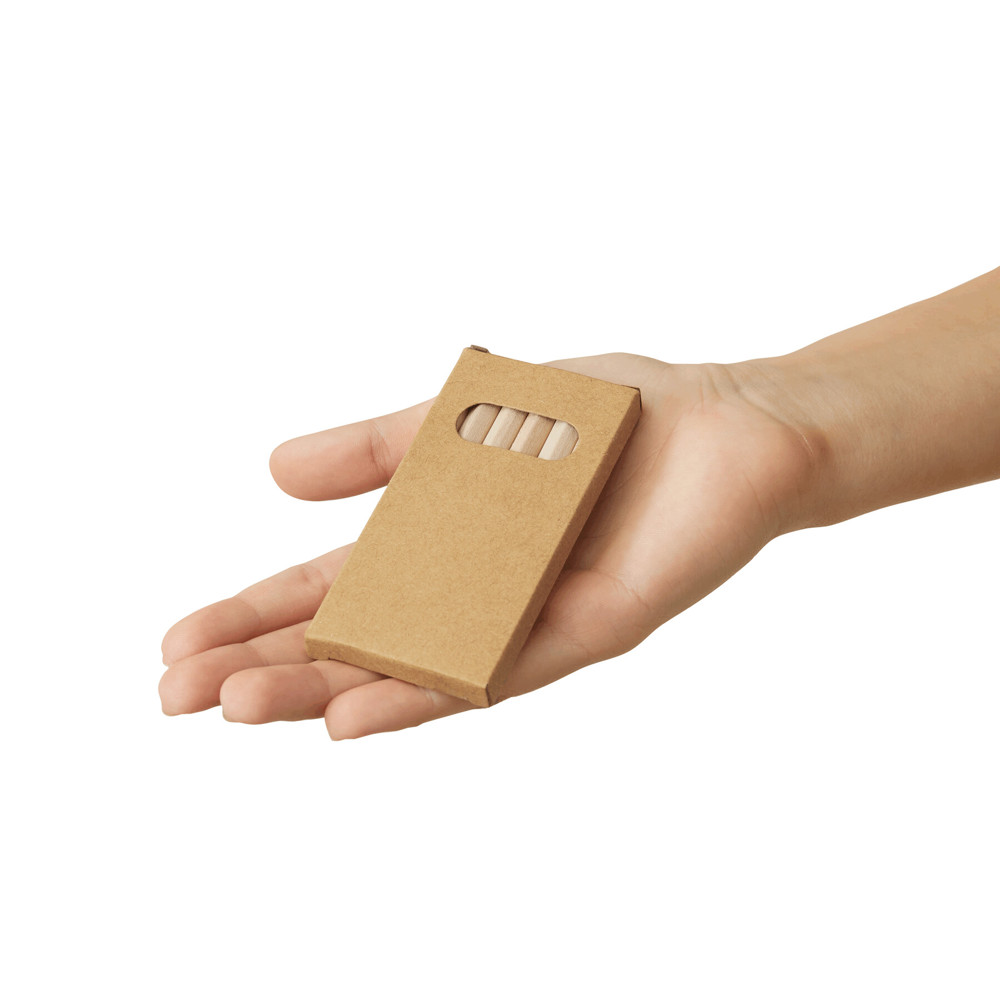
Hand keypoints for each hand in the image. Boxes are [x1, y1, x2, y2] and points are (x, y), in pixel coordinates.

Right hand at [159, 353, 813, 738]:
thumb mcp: (469, 416)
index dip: (254, 615)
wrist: (730, 418)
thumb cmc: (611, 418)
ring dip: (323, 692)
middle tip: (175, 697)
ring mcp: (529, 616)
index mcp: (446, 541)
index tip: (175, 644)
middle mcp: (478, 592)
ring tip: (239, 710)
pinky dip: (425, 691)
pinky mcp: (592, 626)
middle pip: (356, 641)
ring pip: (412, 669)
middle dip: (266, 667)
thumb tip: (272, 474)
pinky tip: (353, 717)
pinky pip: (501, 669)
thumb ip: (382, 446)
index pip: (332, 589)